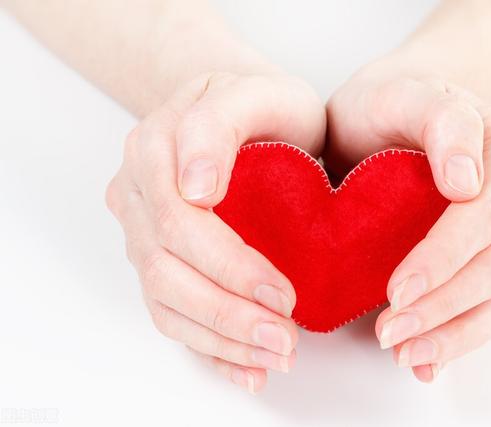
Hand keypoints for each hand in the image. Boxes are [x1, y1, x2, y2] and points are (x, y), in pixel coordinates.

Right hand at [106, 70, 325, 392]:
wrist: (248, 114)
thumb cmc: (264, 106)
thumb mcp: (258, 93)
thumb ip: (219, 125)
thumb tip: (194, 188)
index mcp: (154, 148)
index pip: (180, 221)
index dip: (230, 265)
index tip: (283, 293)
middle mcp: (137, 194)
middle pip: (167, 269)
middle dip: (227, 313)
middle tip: (285, 338)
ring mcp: (141, 231)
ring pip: (165, 300)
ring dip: (220, 338)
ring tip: (274, 357)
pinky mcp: (158, 260)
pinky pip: (171, 313)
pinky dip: (208, 347)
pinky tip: (246, 368)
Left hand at [326, 56, 490, 381]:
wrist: (390, 112)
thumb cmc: (389, 105)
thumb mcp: (403, 95)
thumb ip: (442, 123)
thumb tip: (469, 181)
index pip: (482, 217)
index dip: (442, 260)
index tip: (396, 290)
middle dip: (443, 306)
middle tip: (388, 331)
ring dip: (455, 332)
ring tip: (405, 353)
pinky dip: (462, 335)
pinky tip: (426, 359)